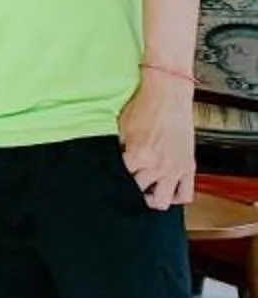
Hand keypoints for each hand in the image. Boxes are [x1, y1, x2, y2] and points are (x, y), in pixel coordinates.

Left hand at [119, 70, 195, 210]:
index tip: (109, 181)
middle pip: (138, 192)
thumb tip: (110, 162)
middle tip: (124, 187)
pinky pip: (185, 194)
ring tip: (144, 193)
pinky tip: (166, 192)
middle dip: (129, 191)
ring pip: (162, 201)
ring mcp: (174, 169)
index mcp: (138, 156)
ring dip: (151, 200)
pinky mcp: (188, 167)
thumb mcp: (121, 127)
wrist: (168, 96)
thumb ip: (118, 149)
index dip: (113, 180)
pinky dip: (175, 198)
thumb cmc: (144, 107)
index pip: (120, 179)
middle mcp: (157, 166)